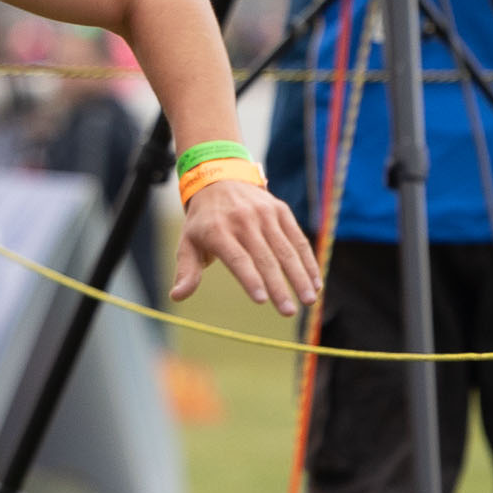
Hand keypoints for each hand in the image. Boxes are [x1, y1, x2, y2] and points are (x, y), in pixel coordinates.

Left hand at [171, 181, 321, 311]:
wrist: (220, 180)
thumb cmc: (203, 221)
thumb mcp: (188, 242)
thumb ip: (187, 271)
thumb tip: (177, 296)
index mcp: (218, 231)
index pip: (238, 258)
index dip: (250, 279)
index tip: (262, 300)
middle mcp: (243, 220)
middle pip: (265, 258)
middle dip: (279, 287)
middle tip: (289, 312)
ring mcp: (265, 214)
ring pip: (286, 250)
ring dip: (300, 277)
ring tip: (308, 301)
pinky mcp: (281, 211)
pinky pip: (298, 239)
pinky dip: (308, 261)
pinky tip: (315, 282)